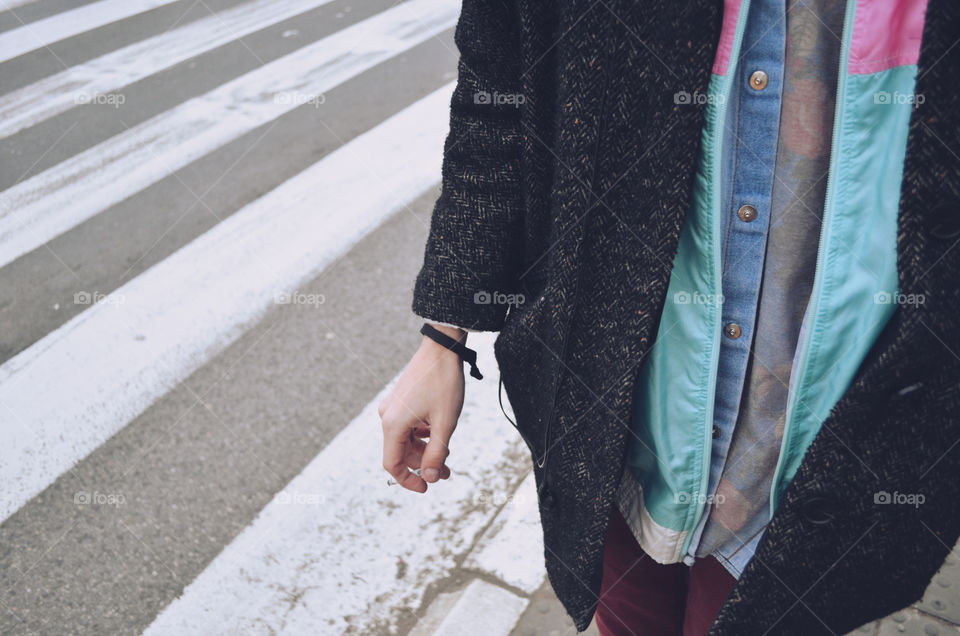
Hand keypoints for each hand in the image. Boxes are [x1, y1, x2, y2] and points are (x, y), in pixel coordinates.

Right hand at [379, 324, 465, 492]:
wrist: (442, 348)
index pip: (392, 464)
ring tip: (448, 454)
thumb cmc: (444, 383)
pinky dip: (422, 435)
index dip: (408, 480)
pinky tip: (439, 433)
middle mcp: (387, 417)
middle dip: (423, 464)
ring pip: (406, 440)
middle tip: (447, 472)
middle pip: (401, 453)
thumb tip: (430, 478)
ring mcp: (393, 407)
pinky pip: (408, 426)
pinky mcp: (401, 400)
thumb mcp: (445, 423)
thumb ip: (437, 454)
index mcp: (393, 424)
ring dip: (425, 450)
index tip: (427, 487)